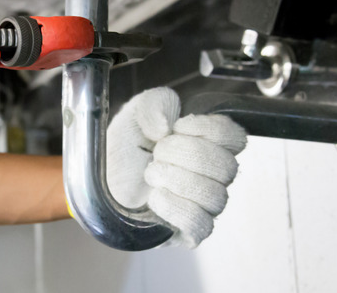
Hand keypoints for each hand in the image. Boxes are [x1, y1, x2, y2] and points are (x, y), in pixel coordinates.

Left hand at [107, 87, 246, 247]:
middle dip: (187, 154)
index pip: (235, 138)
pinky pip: (200, 225)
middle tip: (157, 152)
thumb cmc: (125, 147)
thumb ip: (155, 104)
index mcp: (209, 144)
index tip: (177, 126)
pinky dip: (176, 208)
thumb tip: (165, 126)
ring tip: (151, 173)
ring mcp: (203, 205)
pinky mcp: (188, 231)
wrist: (101, 178)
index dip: (209, 129)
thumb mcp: (136, 112)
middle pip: (227, 167)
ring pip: (216, 197)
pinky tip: (155, 197)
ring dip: (177, 179)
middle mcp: (213, 176)